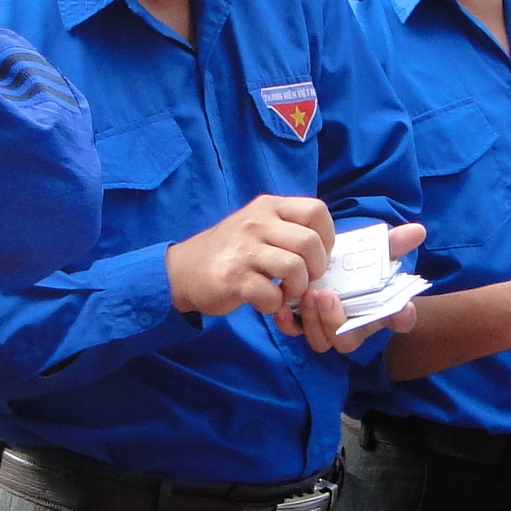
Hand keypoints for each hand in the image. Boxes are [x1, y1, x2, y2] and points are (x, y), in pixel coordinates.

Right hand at [168, 196, 334, 318]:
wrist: (183, 270)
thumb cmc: (230, 251)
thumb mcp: (258, 225)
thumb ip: (289, 229)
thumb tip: (326, 248)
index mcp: (268, 206)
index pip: (316, 210)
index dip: (327, 237)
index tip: (318, 255)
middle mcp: (256, 222)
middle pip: (310, 243)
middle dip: (316, 268)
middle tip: (303, 279)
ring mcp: (244, 250)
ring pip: (295, 268)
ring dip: (296, 288)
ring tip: (284, 291)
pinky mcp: (233, 278)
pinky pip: (271, 294)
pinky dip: (274, 304)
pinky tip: (265, 300)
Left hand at [283, 222, 428, 352]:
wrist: (328, 269)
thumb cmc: (357, 266)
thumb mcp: (374, 252)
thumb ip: (393, 244)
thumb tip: (418, 230)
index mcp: (380, 312)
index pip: (400, 321)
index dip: (403, 318)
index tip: (404, 307)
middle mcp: (355, 328)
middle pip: (349, 340)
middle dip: (336, 320)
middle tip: (327, 295)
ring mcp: (327, 329)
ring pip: (321, 340)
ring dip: (314, 320)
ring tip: (309, 293)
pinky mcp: (303, 325)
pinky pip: (295, 332)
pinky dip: (288, 323)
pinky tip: (283, 307)